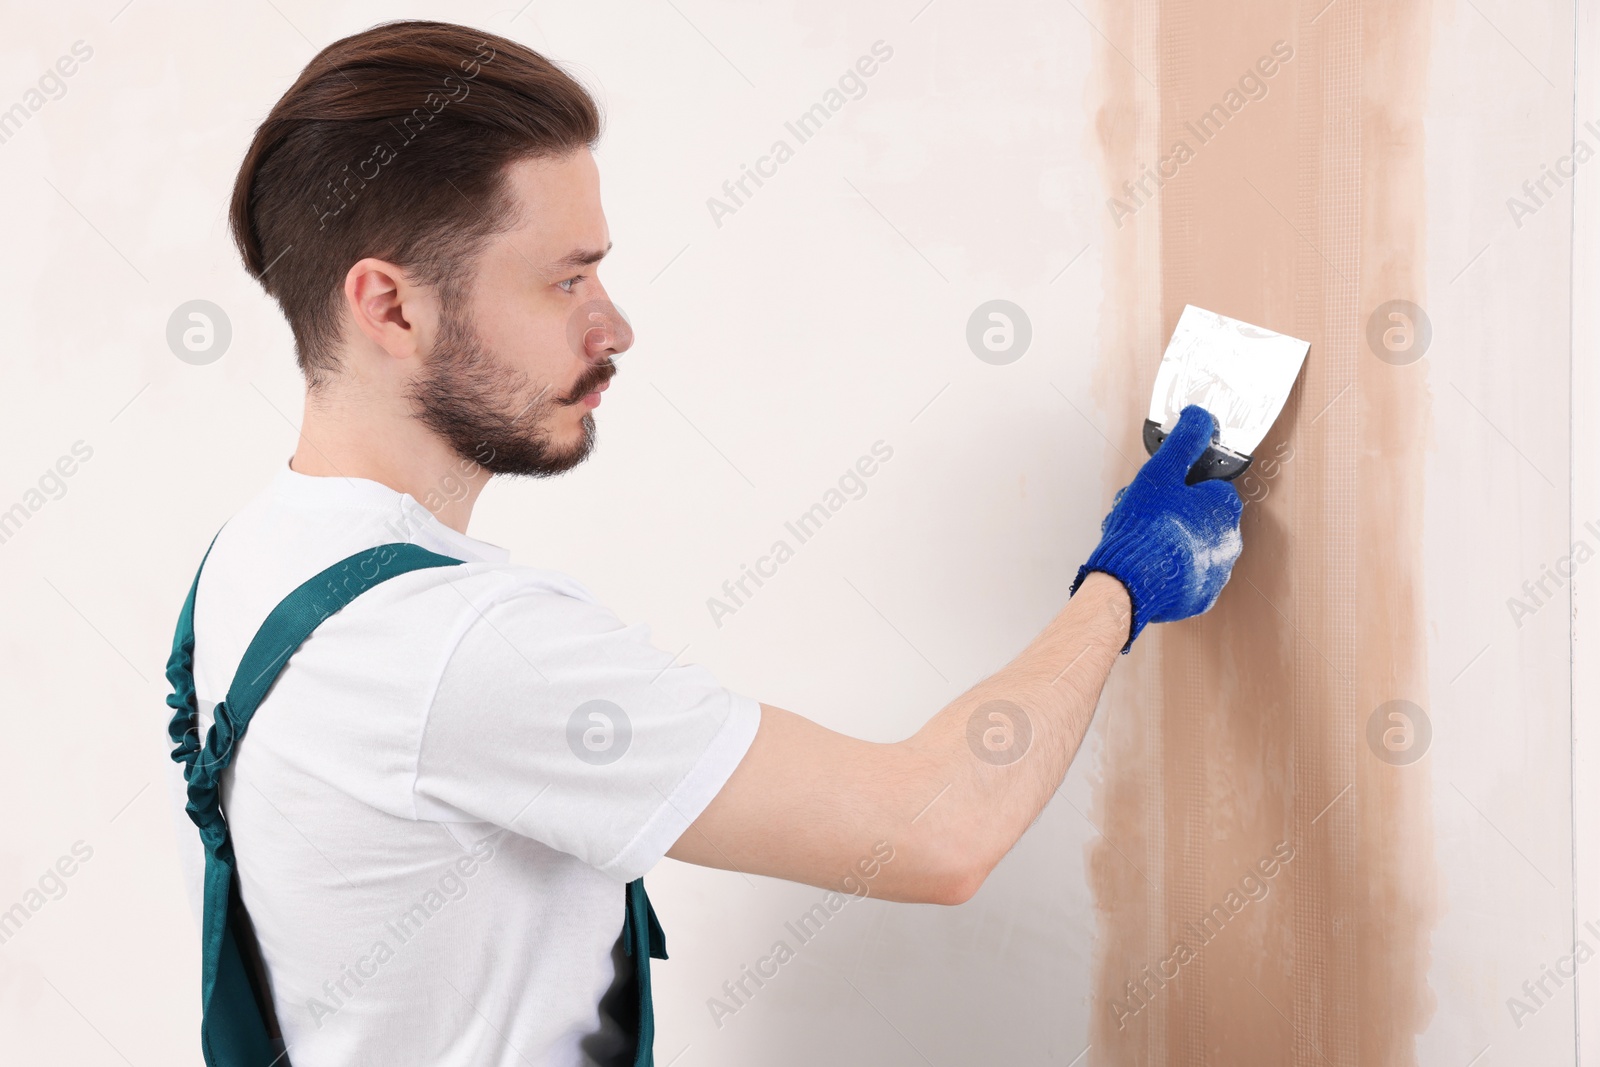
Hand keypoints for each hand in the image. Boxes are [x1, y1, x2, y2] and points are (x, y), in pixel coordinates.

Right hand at [1071, 404, 1243, 650]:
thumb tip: (1200, 416)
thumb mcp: (1161, 471)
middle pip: (1199, 518)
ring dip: (1172, 544)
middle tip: (1145, 519)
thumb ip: (1184, 440)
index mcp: (1225, 508)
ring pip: (1192, 548)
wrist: (1131, 582)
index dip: (1179, 488)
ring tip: (1142, 544)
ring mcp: (1216, 572)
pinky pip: (1186, 577)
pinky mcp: (1200, 596)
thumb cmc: (1146, 526)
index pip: (1206, 488)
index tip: (1159, 494)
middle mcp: (1229, 541)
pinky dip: (1170, 571)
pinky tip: (1149, 566)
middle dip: (1174, 516)